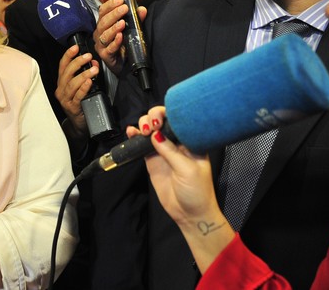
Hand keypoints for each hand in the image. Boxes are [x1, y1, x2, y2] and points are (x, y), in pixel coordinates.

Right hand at [55, 44, 99, 139]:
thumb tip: (93, 63)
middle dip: (77, 62)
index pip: (62, 66)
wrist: (80, 124)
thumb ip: (86, 74)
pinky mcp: (72, 107)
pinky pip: (77, 96)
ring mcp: (65, 99)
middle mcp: (61, 90)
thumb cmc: (81, 103)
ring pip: (72, 84)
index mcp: (61, 83)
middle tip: (88, 56)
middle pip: (66, 73)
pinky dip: (83, 88)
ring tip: (94, 69)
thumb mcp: (82, 87)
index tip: (75, 47)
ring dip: (83, 74)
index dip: (68, 55)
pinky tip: (89, 82)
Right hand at [95, 0, 147, 74]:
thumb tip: (142, 9)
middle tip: (124, 9)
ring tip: (122, 23)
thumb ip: (136, 19)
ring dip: (114, 28)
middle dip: (114, 14)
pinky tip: (120, 37)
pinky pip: (109, 48)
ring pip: (104, 35)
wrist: (124, 64)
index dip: (110, 5)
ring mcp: (101, 45)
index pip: (103, 11)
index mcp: (103, 24)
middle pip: (103, 22)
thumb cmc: (124, 45)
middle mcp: (99, 33)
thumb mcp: (131, 30)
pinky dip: (115, 42)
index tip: (120, 0)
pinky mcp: (105, 55)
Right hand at [134, 107, 235, 272]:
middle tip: (150, 126)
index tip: (160, 120)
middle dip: (154, 117)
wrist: (189, 213)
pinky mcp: (152, 160)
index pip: (179, 120)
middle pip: (163, 121)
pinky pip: (142, 145)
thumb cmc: (197, 191)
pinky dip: (135, 137)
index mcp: (192, 141)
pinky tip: (131, 133)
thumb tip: (155, 135)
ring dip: (143, 125)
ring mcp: (164, 150)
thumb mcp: (188, 170)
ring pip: (151, 130)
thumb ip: (171, 151)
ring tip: (140, 130)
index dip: (169, 114)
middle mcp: (178, 142)